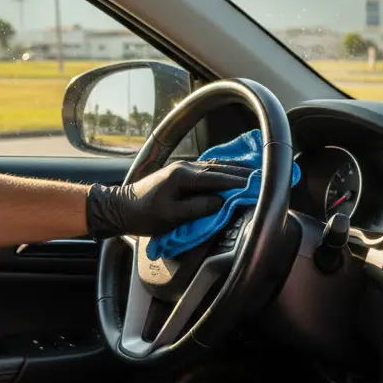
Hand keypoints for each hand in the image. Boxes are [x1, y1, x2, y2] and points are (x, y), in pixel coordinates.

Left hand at [86, 160, 253, 238]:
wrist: (119, 207)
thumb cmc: (143, 215)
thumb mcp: (171, 217)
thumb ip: (197, 208)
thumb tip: (221, 202)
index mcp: (182, 177)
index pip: (217, 178)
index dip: (238, 183)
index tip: (257, 186)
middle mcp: (185, 168)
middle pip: (220, 169)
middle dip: (242, 174)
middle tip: (263, 178)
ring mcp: (183, 168)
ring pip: (216, 166)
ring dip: (236, 170)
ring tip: (254, 173)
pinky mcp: (181, 172)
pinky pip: (209, 168)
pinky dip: (225, 169)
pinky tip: (234, 170)